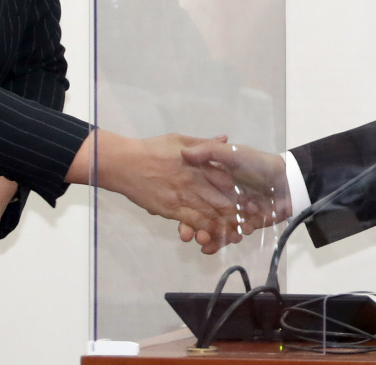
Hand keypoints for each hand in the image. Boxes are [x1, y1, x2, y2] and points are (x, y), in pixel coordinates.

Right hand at [89, 131, 248, 254]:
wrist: (124, 163)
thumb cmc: (151, 148)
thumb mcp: (180, 139)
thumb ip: (203, 144)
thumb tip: (224, 138)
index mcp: (198, 164)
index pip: (224, 178)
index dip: (238, 189)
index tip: (251, 197)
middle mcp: (194, 181)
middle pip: (221, 199)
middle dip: (237, 212)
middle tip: (250, 222)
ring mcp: (183, 196)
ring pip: (209, 214)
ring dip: (224, 225)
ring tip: (237, 234)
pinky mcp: (171, 209)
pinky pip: (192, 222)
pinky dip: (204, 230)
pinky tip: (213, 237)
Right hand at [177, 140, 290, 245]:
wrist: (288, 184)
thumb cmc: (259, 165)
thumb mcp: (234, 153)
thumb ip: (211, 151)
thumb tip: (184, 152)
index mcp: (213, 179)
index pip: (192, 193)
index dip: (182, 202)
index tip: (175, 214)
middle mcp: (218, 197)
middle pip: (198, 213)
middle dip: (190, 225)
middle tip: (186, 235)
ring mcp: (229, 213)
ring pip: (210, 227)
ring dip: (203, 235)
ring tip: (201, 242)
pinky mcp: (240, 225)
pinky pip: (225, 236)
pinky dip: (216, 243)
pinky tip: (209, 249)